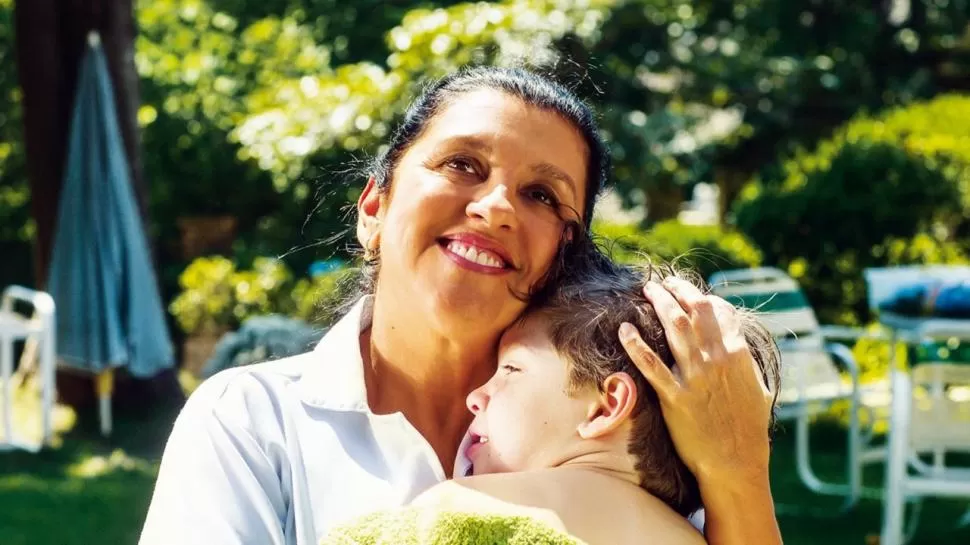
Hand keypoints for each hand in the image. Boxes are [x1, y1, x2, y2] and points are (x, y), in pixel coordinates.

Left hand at [618, 278, 774, 481]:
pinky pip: (651, 365)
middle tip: (660, 283)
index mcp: (738, 353)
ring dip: (658, 302)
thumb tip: (740, 348)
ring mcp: (695, 377)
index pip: (718, 309)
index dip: (700, 295)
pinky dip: (635, 344)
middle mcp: (717, 359)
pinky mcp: (675, 397)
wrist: (736, 462)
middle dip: (676, 289)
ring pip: (673, 326)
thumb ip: (747, 364)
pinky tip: (624, 328)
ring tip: (646, 290)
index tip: (685, 290)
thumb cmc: (748, 428)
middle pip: (694, 309)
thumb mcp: (759, 388)